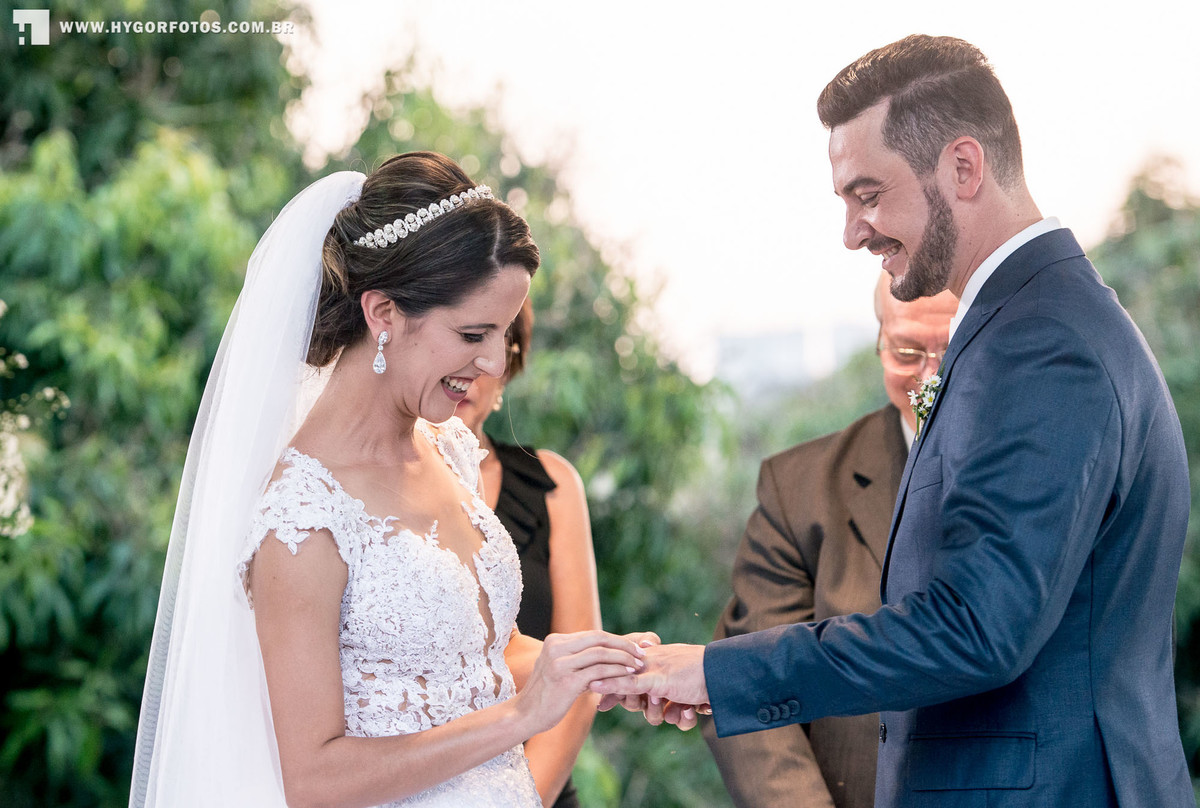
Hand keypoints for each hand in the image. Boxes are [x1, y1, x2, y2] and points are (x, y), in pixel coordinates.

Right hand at [514, 631, 644, 735]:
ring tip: (638, 666)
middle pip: (598, 638)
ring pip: (600, 653)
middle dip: (624, 645)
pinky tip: (627, 676)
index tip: (635, 647)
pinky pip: (598, 671)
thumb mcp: (562, 669)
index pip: (593, 634)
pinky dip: (616, 672)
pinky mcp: (566, 680)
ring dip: (623, 658)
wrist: (525, 715)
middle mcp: (556, 647)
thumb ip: (582, 659)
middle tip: (642, 654)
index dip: (617, 639)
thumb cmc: (548, 695)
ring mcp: (559, 663)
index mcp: (555, 640)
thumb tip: (611, 653)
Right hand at [589, 643, 708, 728]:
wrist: (725, 677)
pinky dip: (685, 717)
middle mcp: (658, 680)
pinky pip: (678, 721)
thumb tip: (593, 684)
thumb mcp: (652, 679)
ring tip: (682, 704)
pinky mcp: (688, 704)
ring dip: (670, 714)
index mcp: (646, 667)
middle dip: (649, 707)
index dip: (619, 698)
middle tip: (658, 699)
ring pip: (660, 717)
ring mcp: (673, 693)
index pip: (622, 687)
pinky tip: (694, 708)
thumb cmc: (688, 670)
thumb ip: (623, 685)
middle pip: (640, 706)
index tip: (614, 704)